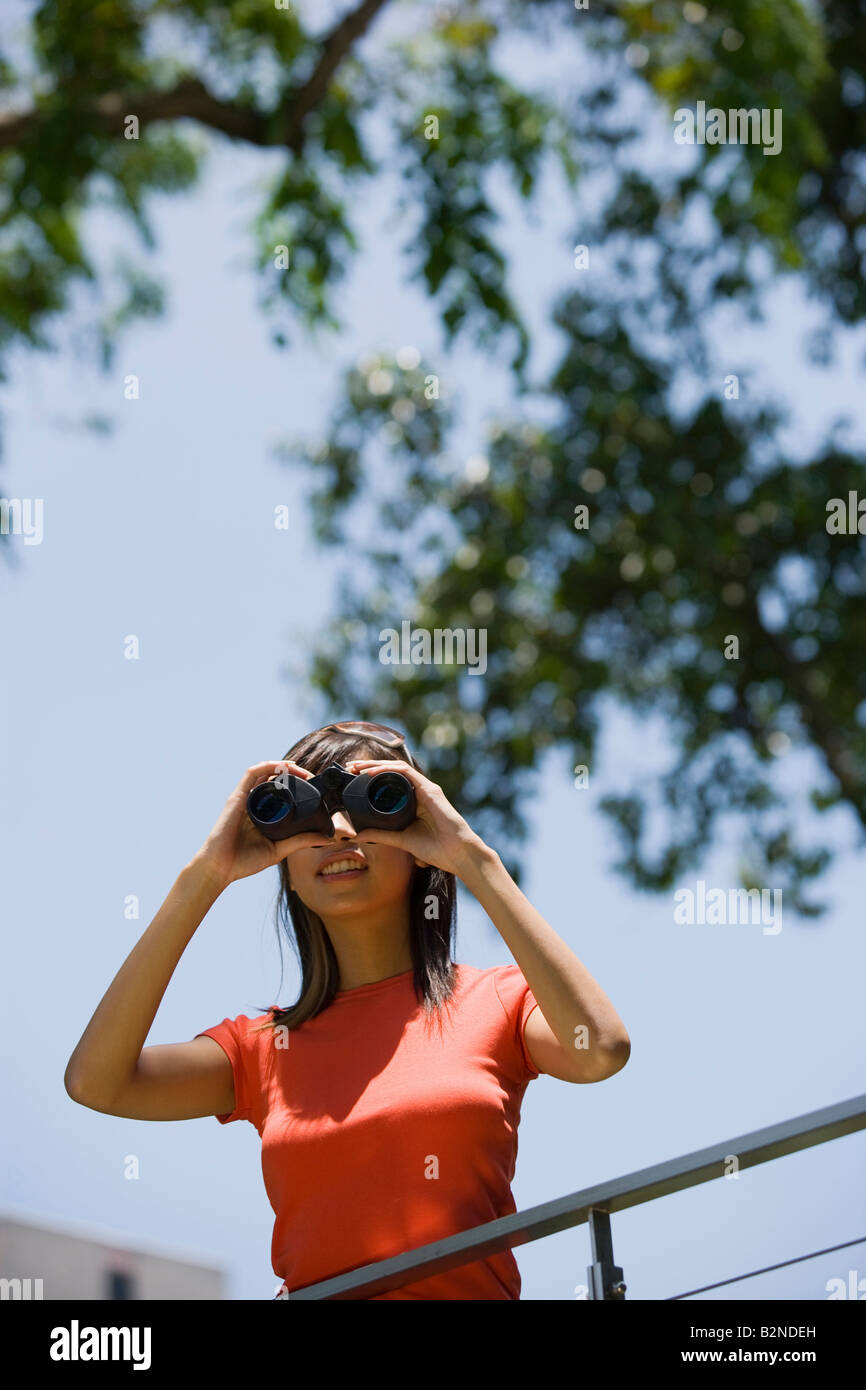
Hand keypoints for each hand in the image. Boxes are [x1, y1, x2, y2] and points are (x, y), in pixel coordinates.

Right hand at [193, 761, 331, 887]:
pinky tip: (280, 766)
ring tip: (300, 769)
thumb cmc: (244, 861)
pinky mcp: (237, 797)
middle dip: (293, 773)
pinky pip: (251, 774)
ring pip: (264, 772)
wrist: (220, 868)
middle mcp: (254, 802)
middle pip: (274, 778)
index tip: (314, 786)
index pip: (281, 791)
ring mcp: (245, 798)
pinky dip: (266, 765)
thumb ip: (300, 841)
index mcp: (263, 813)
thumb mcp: (279, 849)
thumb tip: (326, 837)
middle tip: (311, 776)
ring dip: (283, 766)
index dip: (297, 784)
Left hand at [345, 758, 487, 876]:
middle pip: (391, 773)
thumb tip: (358, 835)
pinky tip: (372, 772)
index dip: (370, 778)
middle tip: (350, 767)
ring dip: (375, 765)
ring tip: (357, 767)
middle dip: (368, 767)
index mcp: (413, 802)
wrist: (458, 854)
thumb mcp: (402, 840)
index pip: (389, 783)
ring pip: (396, 769)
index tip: (352, 779)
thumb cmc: (436, 848)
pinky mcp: (429, 789)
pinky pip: (406, 772)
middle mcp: (419, 792)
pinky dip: (388, 769)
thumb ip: (382, 835)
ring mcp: (425, 789)